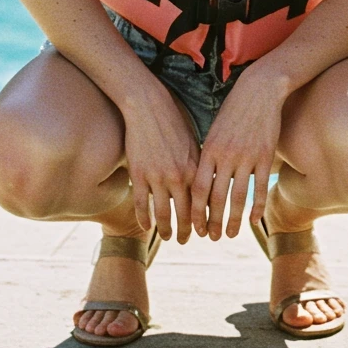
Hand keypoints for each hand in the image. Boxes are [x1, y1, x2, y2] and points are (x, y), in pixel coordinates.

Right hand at [122, 81, 199, 242]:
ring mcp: (157, 177)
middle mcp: (179, 176)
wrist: (149, 106)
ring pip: (162, 213)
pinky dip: (144, 219)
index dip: (205, 220)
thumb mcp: (194, 144)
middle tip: (187, 240)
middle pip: (185, 213)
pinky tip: (146, 227)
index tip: (207, 231)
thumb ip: (199, 167)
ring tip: (168, 238)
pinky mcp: (139, 174)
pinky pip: (142, 204)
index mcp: (196, 168)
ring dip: (166, 229)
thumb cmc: (174, 123)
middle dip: (187, 231)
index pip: (203, 202)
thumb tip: (209, 185)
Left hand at [190, 65, 282, 239]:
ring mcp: (247, 156)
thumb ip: (208, 155)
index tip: (194, 226)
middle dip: (213, 221)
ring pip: (238, 196)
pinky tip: (253, 220)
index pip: (198, 188)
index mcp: (210, 150)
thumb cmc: (234, 109)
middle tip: (211, 238)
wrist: (259, 90)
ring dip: (233, 220)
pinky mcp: (265, 155)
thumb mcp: (214, 130)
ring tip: (230, 235)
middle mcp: (227, 155)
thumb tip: (200, 181)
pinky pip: (259, 186)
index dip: (195, 210)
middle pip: (217, 197)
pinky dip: (257, 206)